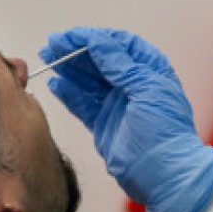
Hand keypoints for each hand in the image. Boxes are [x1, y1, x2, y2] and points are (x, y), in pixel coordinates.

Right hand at [39, 27, 212, 211]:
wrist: (165, 175)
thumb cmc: (164, 130)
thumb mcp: (145, 89)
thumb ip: (120, 64)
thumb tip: (97, 40)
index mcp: (149, 71)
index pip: (119, 45)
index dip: (95, 38)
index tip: (71, 36)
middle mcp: (132, 85)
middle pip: (100, 60)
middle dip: (76, 51)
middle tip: (51, 44)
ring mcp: (117, 105)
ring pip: (88, 80)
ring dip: (68, 69)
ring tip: (47, 59)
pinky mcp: (104, 125)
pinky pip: (83, 104)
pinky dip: (69, 93)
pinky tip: (55, 84)